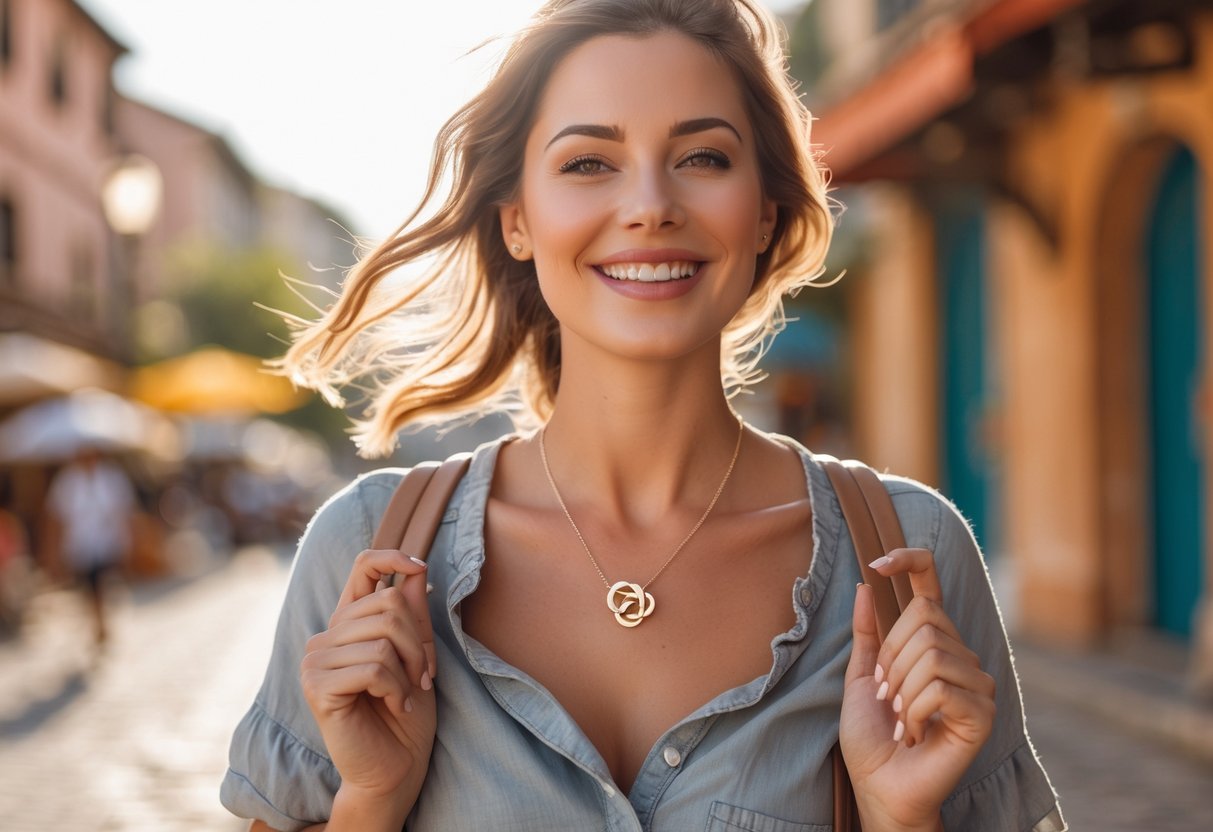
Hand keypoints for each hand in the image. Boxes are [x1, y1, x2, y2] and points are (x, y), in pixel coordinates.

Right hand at [300, 549, 437, 808]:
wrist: (396, 764)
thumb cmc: (406, 710)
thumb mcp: (416, 654)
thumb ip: (412, 613)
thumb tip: (416, 569)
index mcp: (349, 622)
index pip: (362, 566)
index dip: (392, 556)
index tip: (419, 566)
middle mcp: (327, 636)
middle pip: (388, 603)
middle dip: (418, 640)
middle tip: (423, 674)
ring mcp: (316, 661)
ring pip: (383, 636)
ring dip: (408, 669)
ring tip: (407, 693)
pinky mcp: (317, 687)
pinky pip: (373, 667)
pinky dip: (396, 688)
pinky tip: (394, 705)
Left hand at [839, 548, 995, 830]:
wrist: (879, 786)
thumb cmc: (872, 738)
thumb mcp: (861, 676)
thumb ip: (867, 633)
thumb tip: (867, 584)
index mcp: (931, 642)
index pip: (931, 584)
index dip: (910, 561)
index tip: (877, 563)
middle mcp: (959, 656)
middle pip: (925, 617)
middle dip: (891, 657)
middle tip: (887, 695)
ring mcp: (976, 683)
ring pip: (932, 652)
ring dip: (901, 688)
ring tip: (899, 718)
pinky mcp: (982, 712)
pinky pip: (941, 686)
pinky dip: (914, 710)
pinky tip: (914, 732)